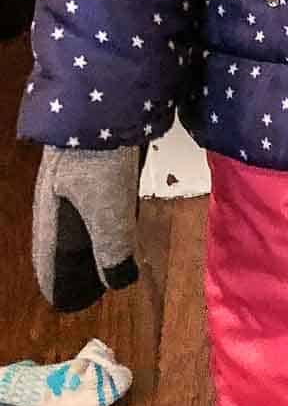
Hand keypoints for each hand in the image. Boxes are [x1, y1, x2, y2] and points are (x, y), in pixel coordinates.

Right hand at [33, 147, 141, 311]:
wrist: (107, 101)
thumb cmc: (99, 159)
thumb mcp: (106, 208)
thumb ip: (112, 246)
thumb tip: (118, 283)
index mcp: (50, 213)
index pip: (47, 258)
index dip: (57, 281)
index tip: (65, 304)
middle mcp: (59, 198)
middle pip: (66, 241)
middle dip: (75, 267)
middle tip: (89, 291)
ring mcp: (79, 179)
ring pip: (85, 221)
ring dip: (95, 244)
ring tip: (107, 263)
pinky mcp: (101, 163)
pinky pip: (102, 202)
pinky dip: (109, 220)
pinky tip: (122, 223)